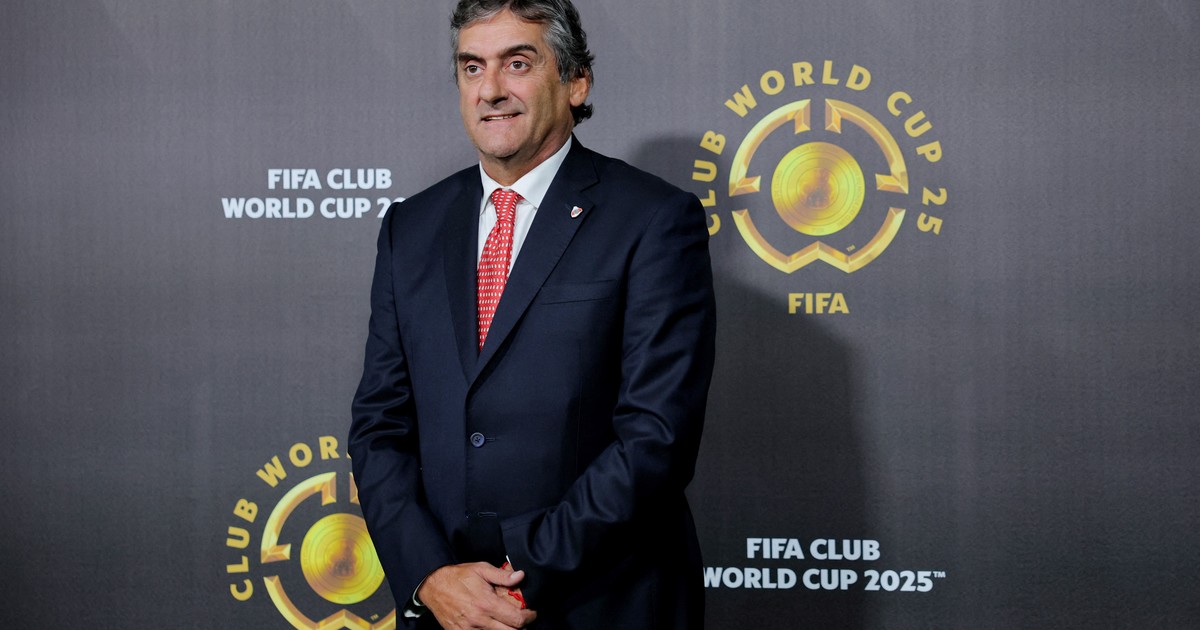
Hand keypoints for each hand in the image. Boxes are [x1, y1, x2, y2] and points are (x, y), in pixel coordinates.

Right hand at [418, 562, 536, 628]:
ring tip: (507, 622)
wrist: (433, 585)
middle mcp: (478, 619)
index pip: (516, 619)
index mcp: (486, 603)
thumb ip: (502, 575)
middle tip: (522, 620)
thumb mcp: (481, 569)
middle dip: (520, 628)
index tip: (531, 614)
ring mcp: (468, 629)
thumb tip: (521, 576)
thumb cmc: (458, 576)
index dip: (529, 618)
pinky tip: (492, 625)